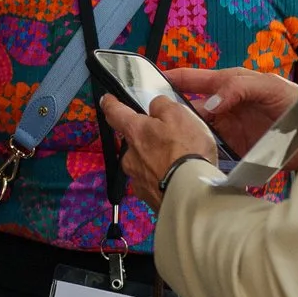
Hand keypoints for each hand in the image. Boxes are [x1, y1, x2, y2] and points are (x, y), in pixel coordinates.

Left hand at [98, 93, 217, 206]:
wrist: (191, 193)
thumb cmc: (186, 149)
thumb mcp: (179, 115)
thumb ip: (162, 106)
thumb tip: (153, 108)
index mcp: (135, 131)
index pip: (115, 112)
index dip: (111, 104)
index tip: (107, 100)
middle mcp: (129, 155)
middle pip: (133, 142)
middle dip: (145, 140)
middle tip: (167, 140)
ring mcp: (136, 178)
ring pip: (142, 163)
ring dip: (154, 161)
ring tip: (176, 163)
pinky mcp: (146, 196)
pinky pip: (150, 182)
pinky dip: (160, 178)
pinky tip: (175, 179)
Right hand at [159, 67, 297, 159]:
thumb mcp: (270, 87)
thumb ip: (239, 88)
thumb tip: (210, 104)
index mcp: (231, 85)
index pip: (196, 79)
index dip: (173, 78)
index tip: (148, 80)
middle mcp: (226, 107)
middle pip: (190, 108)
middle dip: (170, 113)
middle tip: (149, 122)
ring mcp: (229, 130)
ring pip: (197, 131)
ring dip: (184, 136)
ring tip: (163, 143)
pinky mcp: (236, 151)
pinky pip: (211, 151)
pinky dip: (199, 154)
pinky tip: (188, 159)